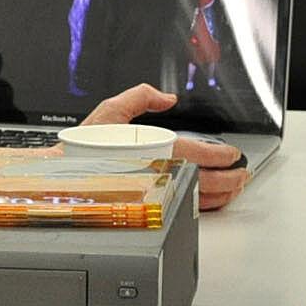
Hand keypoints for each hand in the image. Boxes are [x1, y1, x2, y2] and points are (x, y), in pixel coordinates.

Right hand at [80, 84, 250, 210]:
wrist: (62, 177)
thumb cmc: (82, 149)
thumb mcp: (109, 111)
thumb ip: (139, 96)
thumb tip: (166, 98)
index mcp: (152, 149)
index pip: (198, 153)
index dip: (222, 155)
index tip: (232, 155)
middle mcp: (158, 173)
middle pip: (207, 180)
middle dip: (232, 178)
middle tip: (243, 173)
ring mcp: (156, 193)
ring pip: (200, 198)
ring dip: (224, 194)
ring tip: (235, 187)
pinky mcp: (152, 206)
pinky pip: (186, 209)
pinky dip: (205, 206)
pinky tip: (212, 201)